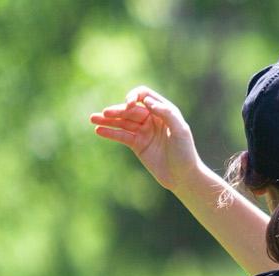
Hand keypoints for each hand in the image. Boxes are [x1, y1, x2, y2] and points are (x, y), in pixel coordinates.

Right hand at [89, 86, 203, 191]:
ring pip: (123, 122)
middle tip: (104, 113)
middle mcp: (152, 118)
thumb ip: (166, 114)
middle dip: (117, 110)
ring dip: (108, 120)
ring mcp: (143, 131)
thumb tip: (147, 102)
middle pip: (130, 110)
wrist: (182, 176)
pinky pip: (121, 135)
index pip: (144, 96)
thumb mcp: (181, 130)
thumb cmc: (185, 152)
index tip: (129, 104)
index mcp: (164, 111)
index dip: (134, 96)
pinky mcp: (137, 144)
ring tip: (93, 118)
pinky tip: (99, 130)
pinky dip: (110, 133)